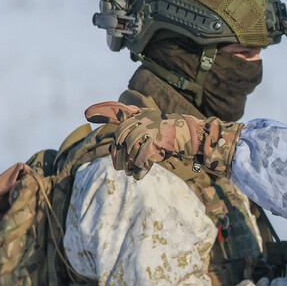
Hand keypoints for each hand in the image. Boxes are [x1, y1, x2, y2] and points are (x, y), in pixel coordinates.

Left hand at [84, 101, 242, 179]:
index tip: (86, 113)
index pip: (119, 110)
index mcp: (144, 115)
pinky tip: (140, 176)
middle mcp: (146, 118)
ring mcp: (152, 127)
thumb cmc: (178, 140)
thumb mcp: (157, 135)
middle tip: (120, 168)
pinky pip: (141, 155)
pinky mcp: (159, 138)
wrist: (200, 139)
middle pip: (121, 135)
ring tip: (131, 173)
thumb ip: (140, 138)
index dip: (103, 110)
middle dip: (117, 154)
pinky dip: (139, 168)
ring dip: (127, 163)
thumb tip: (122, 152)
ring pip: (128, 146)